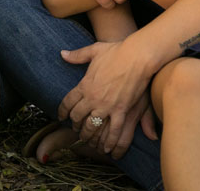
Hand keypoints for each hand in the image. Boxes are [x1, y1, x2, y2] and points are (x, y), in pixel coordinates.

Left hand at [58, 39, 158, 155]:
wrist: (137, 56)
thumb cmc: (117, 51)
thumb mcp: (94, 50)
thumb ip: (78, 55)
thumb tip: (62, 53)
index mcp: (85, 84)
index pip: (67, 102)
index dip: (62, 111)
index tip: (62, 117)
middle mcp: (93, 98)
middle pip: (78, 117)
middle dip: (75, 125)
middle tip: (76, 129)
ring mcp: (106, 106)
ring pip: (92, 127)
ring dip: (88, 136)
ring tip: (88, 140)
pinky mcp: (121, 111)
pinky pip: (113, 131)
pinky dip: (109, 142)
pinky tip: (106, 149)